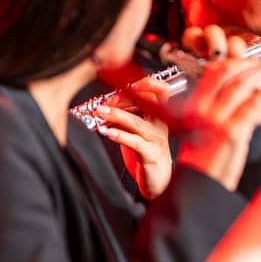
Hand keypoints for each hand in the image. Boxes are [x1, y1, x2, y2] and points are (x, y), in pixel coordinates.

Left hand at [96, 77, 172, 198]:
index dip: (146, 84)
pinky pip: (134, 142)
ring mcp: (156, 140)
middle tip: (106, 100)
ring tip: (100, 112)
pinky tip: (107, 132)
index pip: (159, 92)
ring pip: (137, 123)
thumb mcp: (137, 131)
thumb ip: (125, 118)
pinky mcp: (150, 155)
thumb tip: (106, 106)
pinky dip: (120, 135)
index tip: (128, 82)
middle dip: (125, 97)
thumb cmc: (146, 153)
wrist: (159, 179)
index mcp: (159, 116)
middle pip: (148, 103)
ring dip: (116, 115)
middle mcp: (160, 125)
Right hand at [173, 30, 260, 190]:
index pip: (214, 73)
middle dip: (252, 65)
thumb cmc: (202, 166)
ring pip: (244, 86)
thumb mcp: (201, 133)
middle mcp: (202, 110)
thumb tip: (245, 100)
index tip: (250, 63)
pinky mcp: (233, 132)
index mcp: (193, 108)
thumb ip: (219, 114)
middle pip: (230, 74)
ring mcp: (217, 120)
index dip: (236, 63)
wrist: (198, 190)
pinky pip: (256, 104)